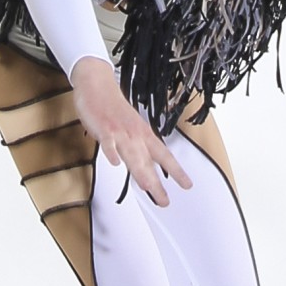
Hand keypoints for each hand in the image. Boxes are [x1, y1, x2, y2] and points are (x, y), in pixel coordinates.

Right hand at [69, 58, 192, 205]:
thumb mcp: (131, 128)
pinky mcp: (103, 128)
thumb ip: (137, 148)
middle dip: (156, 183)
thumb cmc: (114, 108)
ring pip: (132, 154)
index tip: (187, 185)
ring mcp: (119, 131)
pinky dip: (111, 152)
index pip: (164, 156)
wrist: (97, 84)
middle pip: (148, 162)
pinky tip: (115, 164)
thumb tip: (145, 168)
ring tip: (147, 187)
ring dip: (140, 171)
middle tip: (164, 201)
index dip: (177, 171)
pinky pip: (108, 142)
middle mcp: (135, 134)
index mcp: (144, 134)